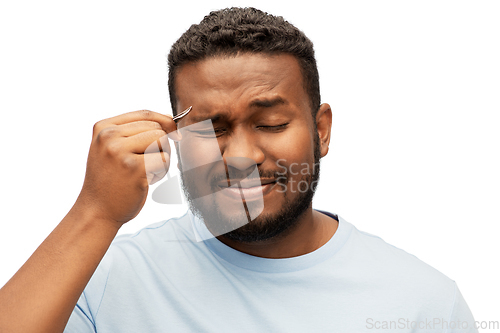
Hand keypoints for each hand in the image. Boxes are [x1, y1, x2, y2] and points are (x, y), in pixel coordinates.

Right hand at [75, 110, 177, 224]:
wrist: (97, 211)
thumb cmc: (111, 181)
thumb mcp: (112, 149)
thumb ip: (134, 132)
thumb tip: (170, 120)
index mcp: (103, 127)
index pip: (145, 114)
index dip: (164, 122)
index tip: (174, 134)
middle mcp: (109, 136)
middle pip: (156, 127)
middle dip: (162, 145)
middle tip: (150, 164)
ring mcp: (119, 151)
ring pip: (161, 141)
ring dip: (162, 157)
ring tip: (147, 171)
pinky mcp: (133, 167)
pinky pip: (164, 160)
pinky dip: (162, 172)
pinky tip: (147, 181)